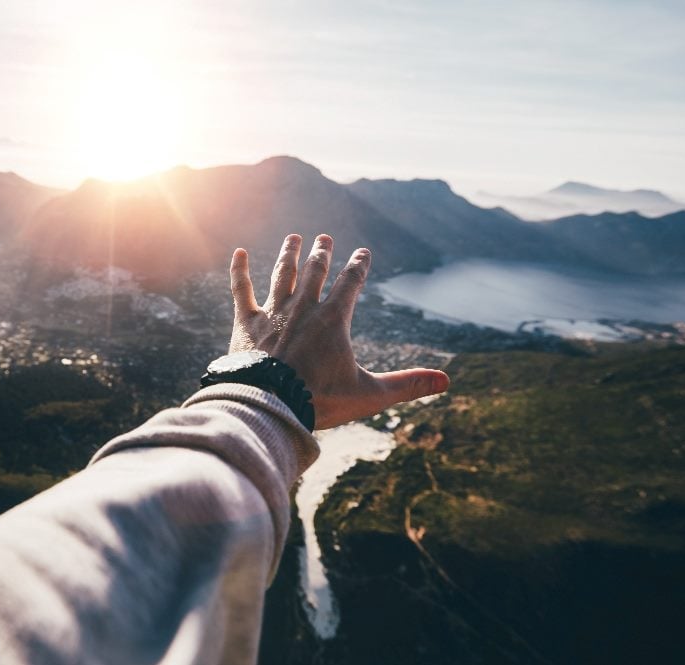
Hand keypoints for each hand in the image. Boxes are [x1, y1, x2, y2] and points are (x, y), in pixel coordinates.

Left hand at [228, 233, 448, 429]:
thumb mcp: (369, 395)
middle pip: (315, 272)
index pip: (350, 283)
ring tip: (293, 238)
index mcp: (333, 319)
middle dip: (321, 254)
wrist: (269, 405)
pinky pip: (241, 290)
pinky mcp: (245, 324)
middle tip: (323, 238)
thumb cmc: (319, 401)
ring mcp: (272, 313)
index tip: (362, 253)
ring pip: (282, 274)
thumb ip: (406, 384)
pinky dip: (239, 271)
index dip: (358, 266)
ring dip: (289, 254)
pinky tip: (239, 253)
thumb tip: (446, 382)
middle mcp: (303, 308)